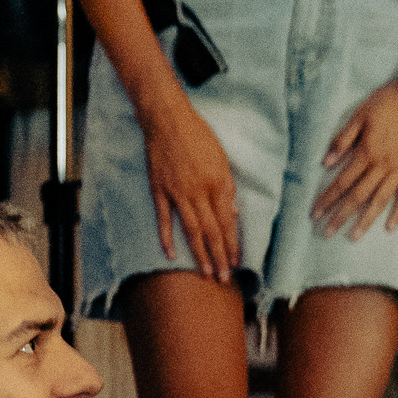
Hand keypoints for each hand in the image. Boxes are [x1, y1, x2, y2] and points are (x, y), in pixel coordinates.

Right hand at [139, 83, 240, 281]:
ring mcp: (177, 193)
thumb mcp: (221, 158)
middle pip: (212, 230)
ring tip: (206, 273)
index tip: (237, 261)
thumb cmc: (197, 135)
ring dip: (200, 254)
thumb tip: (231, 212)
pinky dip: (167, 238)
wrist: (166, 119)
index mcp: (218, 182)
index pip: (227, 220)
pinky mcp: (159, 191)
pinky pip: (164, 219)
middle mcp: (199, 191)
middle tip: (224, 278)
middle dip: (220, 256)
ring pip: (191, 230)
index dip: (233, 243)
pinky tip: (172, 255)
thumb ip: (226, 187)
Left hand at [314, 68, 397, 235]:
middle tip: (326, 233)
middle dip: (340, 216)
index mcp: (366, 152)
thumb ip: (342, 140)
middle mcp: (382, 165)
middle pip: (357, 196)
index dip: (326, 199)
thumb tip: (325, 162)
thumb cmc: (388, 101)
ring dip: (365, 220)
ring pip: (380, 200)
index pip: (341, 182)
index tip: (315, 214)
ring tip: (353, 237)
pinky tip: (389, 227)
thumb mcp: (359, 115)